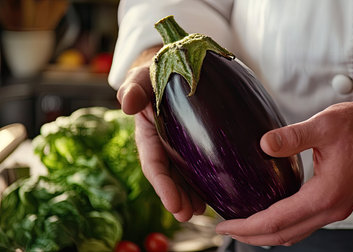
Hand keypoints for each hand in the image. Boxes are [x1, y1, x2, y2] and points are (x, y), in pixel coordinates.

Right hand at [117, 62, 204, 221]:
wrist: (176, 66)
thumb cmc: (157, 71)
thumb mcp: (142, 76)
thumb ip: (134, 87)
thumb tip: (127, 104)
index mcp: (148, 133)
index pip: (154, 164)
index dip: (163, 186)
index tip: (173, 205)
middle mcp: (163, 143)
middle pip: (170, 176)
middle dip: (177, 198)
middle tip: (189, 215)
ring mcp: (180, 145)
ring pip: (185, 175)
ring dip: (191, 195)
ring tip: (201, 211)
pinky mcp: (197, 142)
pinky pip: (200, 164)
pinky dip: (205, 180)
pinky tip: (215, 192)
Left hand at [216, 101, 352, 245]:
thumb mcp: (325, 125)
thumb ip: (292, 137)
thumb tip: (263, 145)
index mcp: (326, 195)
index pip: (277, 221)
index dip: (247, 226)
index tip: (223, 226)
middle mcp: (332, 208)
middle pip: (283, 234)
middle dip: (251, 236)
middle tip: (225, 230)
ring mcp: (336, 208)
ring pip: (294, 232)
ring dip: (266, 234)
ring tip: (243, 226)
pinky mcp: (337, 202)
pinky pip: (304, 223)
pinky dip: (283, 225)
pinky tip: (271, 215)